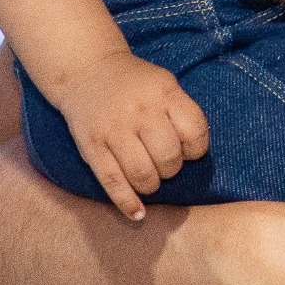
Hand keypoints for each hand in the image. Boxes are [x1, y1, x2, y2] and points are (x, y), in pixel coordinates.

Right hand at [38, 49, 207, 218]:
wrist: (87, 70)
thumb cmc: (134, 84)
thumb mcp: (164, 84)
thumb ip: (181, 112)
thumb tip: (195, 153)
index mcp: (163, 93)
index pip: (194, 130)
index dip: (196, 149)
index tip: (188, 150)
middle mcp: (139, 111)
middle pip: (168, 156)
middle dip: (172, 168)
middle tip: (165, 163)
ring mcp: (114, 130)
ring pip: (142, 174)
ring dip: (152, 185)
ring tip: (150, 178)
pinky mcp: (92, 147)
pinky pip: (112, 181)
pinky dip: (127, 203)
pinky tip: (138, 214)